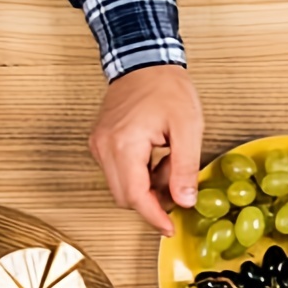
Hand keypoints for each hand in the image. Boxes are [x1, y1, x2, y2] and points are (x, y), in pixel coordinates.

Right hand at [90, 66, 202, 234]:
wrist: (144, 60)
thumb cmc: (166, 87)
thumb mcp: (188, 127)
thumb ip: (185, 168)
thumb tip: (184, 202)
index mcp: (123, 144)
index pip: (135, 197)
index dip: (154, 217)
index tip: (169, 228)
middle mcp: (104, 148)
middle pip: (125, 197)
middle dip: (152, 200)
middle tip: (176, 185)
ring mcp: (99, 146)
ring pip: (121, 187)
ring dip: (146, 187)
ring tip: (166, 161)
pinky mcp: (100, 144)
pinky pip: (117, 174)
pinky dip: (138, 175)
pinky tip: (154, 157)